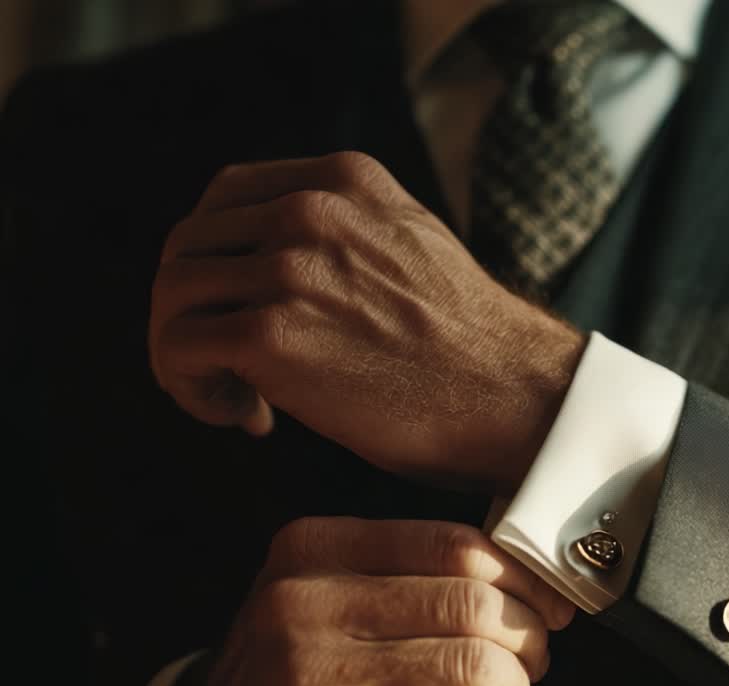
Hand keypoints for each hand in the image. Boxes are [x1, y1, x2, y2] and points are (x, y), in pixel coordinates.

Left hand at [148, 152, 586, 494]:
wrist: (512, 395)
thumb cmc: (468, 343)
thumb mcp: (409, 241)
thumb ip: (344, 230)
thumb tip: (275, 262)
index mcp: (344, 180)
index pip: (225, 196)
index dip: (216, 258)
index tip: (240, 309)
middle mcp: (310, 210)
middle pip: (188, 246)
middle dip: (193, 310)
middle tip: (230, 366)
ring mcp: (289, 268)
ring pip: (173, 297)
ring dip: (185, 354)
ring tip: (237, 397)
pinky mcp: (271, 335)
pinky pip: (179, 349)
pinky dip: (192, 389)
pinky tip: (246, 417)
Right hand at [188, 518, 575, 685]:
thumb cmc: (298, 657)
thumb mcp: (326, 590)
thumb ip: (410, 570)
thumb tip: (534, 586)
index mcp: (311, 549)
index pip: (455, 546)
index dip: (524, 577)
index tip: (550, 603)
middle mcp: (303, 608)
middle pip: (473, 607)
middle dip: (527, 637)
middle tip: (533, 656)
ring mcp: (313, 681)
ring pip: (474, 669)